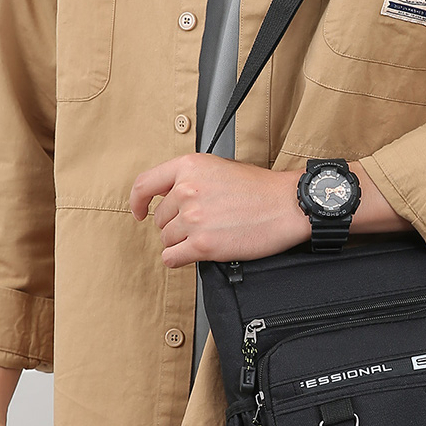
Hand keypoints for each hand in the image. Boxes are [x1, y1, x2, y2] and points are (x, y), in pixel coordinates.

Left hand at [130, 153, 309, 266]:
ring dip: (182, 243)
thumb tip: (173, 197)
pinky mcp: (202, 245)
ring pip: (167, 239)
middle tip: (200, 226)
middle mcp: (187, 191)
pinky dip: (179, 259)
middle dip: (175, 225)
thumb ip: (192, 179)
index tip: (139, 211)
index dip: (137, 202)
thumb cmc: (262, 189)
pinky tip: (193, 255)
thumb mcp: (220, 168)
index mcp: (189, 167)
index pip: (145, 184)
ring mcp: (193, 219)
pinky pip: (172, 258)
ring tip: (206, 238)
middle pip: (160, 219)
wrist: (288, 205)